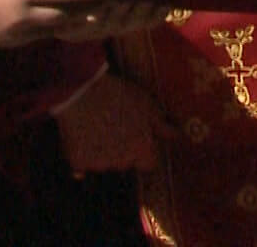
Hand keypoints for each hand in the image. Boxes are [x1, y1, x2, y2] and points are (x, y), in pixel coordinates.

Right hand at [0, 0, 159, 47]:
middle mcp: (26, 18)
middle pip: (74, 16)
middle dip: (100, 9)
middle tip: (123, 0)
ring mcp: (20, 35)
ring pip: (63, 28)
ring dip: (84, 20)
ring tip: (106, 9)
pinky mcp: (13, 44)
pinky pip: (45, 34)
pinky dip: (62, 25)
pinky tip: (74, 17)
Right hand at [55, 72, 174, 174]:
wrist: (80, 91)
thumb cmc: (117, 94)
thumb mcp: (147, 104)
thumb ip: (163, 126)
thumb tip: (178, 137)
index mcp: (141, 150)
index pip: (150, 163)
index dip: (145, 150)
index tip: (138, 137)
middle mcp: (122, 163)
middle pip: (126, 162)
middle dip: (123, 148)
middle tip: (115, 124)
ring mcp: (99, 164)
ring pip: (105, 162)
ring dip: (103, 150)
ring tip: (97, 124)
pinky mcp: (78, 162)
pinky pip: (83, 163)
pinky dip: (83, 152)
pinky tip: (82, 132)